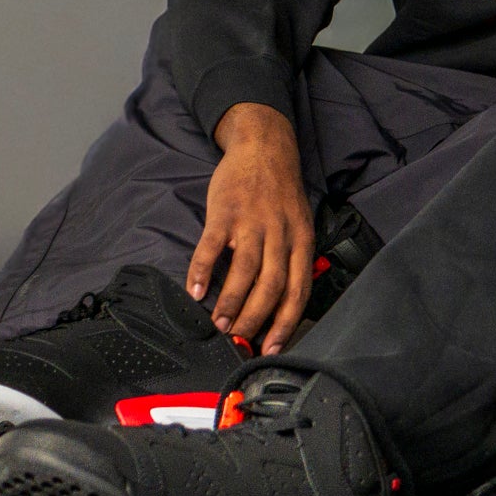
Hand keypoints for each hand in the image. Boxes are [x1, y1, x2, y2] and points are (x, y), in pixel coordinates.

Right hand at [189, 103, 314, 354]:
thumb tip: (285, 303)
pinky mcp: (225, 212)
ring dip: (230, 302)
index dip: (285, 322)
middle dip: (255, 318)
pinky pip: (212, 247)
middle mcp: (280, 234)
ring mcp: (252, 222)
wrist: (264, 147)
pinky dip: (203, 271)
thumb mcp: (300, 223)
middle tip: (238, 338)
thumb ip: (294, 258)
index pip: (298, 290)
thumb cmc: (281, 193)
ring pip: (244, 271)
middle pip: (271, 286)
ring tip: (218, 323)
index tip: (271, 348)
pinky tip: (194, 291)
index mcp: (301, 241)